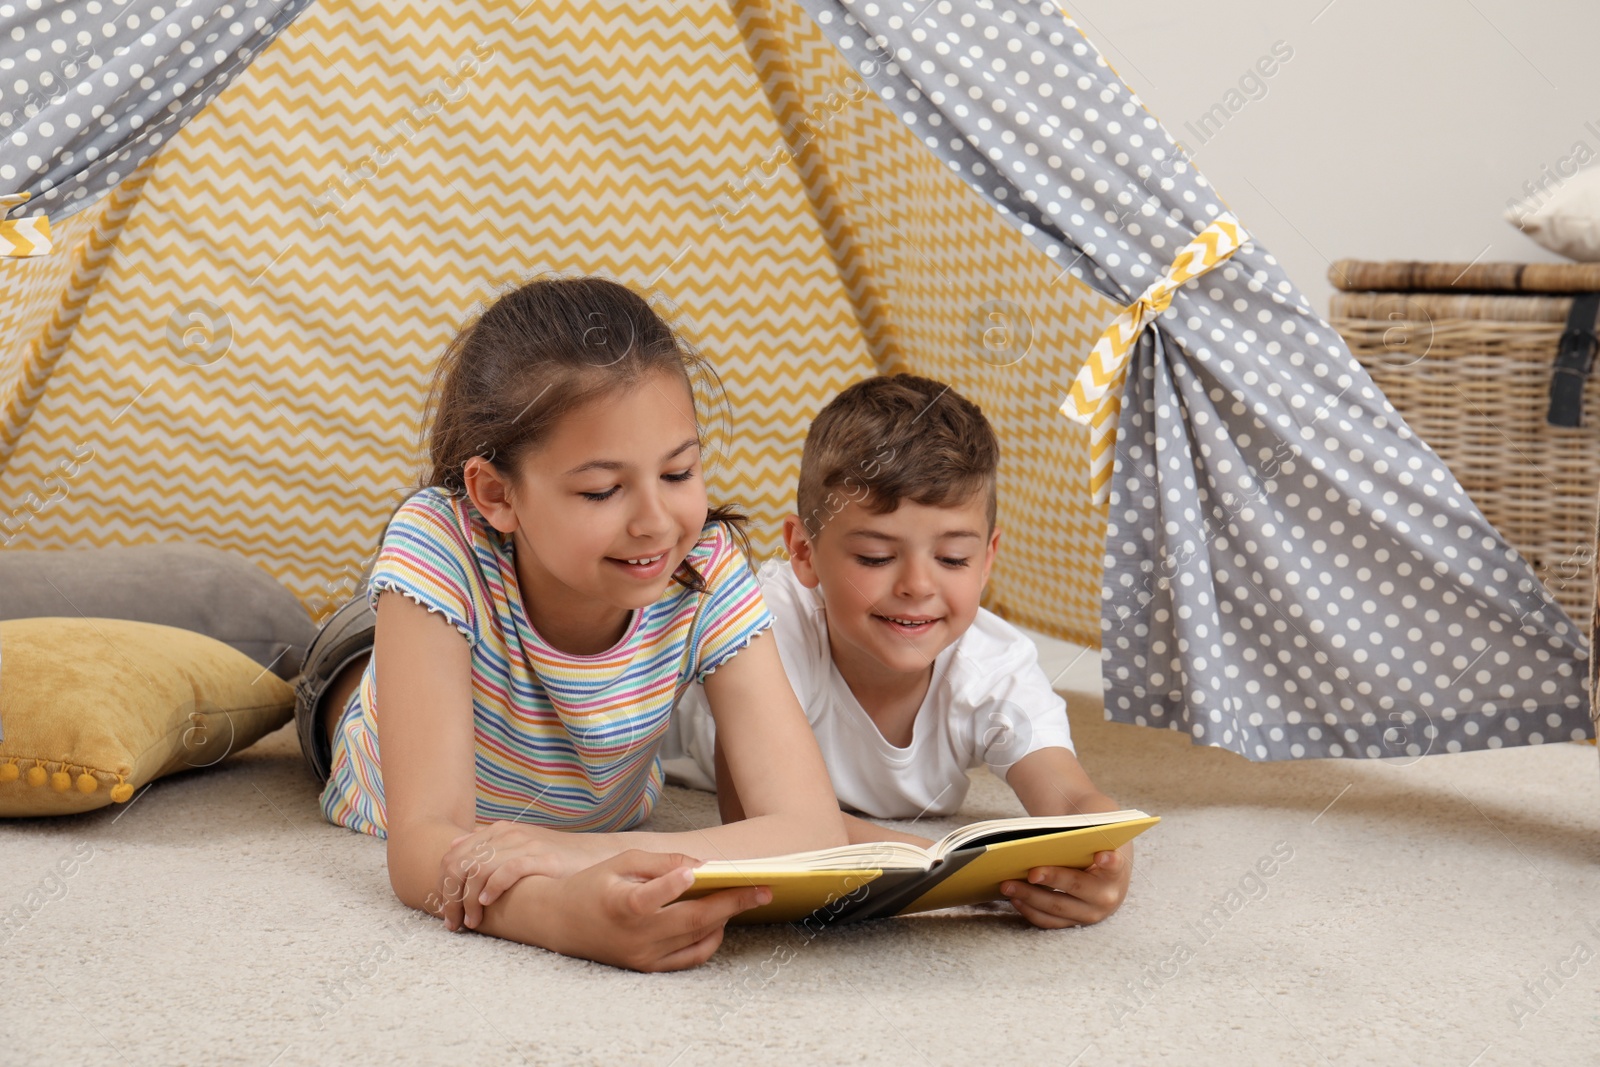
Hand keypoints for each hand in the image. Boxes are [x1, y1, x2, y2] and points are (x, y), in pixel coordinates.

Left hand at [439, 820, 611, 932]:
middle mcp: (508, 835)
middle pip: (461, 864)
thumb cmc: (553, 857)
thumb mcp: (517, 844)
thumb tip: (454, 845)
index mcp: (498, 831)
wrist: (594, 855)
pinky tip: (487, 903)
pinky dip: (492, 887)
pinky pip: (508, 870)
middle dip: (451, 897)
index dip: (444, 886)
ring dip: (468, 899)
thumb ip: (487, 844)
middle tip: (453, 923)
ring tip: (471, 921)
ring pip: (479, 869)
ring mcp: (525, 845)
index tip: (445, 911)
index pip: (454, 856)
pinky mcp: (542, 858)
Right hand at [540, 850, 771, 971]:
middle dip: (731, 903)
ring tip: (744, 898)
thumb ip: (660, 863)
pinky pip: (690, 958)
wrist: (561, 923)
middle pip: (690, 921)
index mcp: (619, 905)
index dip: (674, 885)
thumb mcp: (621, 863)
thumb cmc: (593, 885)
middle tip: (762, 889)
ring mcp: (642, 956)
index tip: (699, 870)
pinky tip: (720, 919)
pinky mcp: (648, 968)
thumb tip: (699, 865)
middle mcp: (633, 936)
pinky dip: (710, 939)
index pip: (650, 898)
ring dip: (725, 918)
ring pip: (696, 940)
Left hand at [998, 844, 1130, 928]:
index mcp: (1116, 871)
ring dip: (1030, 897)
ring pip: (1057, 908)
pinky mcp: (1074, 923)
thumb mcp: (1093, 835)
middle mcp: (1107, 896)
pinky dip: (1030, 910)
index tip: (1102, 856)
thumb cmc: (1092, 845)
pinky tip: (1014, 897)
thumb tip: (1045, 837)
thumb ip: (1081, 833)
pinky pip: (1049, 921)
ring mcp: (1090, 914)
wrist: (1104, 870)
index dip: (1109, 861)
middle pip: (1076, 887)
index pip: (1114, 865)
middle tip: (1030, 872)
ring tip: (1007, 885)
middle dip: (1051, 878)